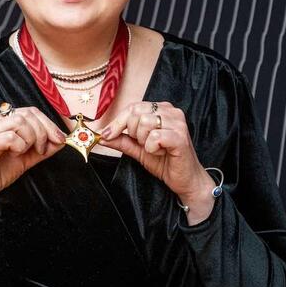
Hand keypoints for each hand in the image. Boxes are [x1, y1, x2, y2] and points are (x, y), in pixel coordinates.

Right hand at [0, 105, 67, 209]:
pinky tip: (15, 155)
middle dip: (43, 131)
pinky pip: (11, 137)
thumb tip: (62, 140)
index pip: (29, 111)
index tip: (60, 138)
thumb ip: (42, 147)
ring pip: (20, 122)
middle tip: (43, 149)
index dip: (48, 122)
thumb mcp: (26, 157)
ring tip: (26, 152)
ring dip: (31, 139)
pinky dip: (20, 146)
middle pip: (27, 114)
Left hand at [100, 101, 214, 214]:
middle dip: (132, 132)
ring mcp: (177, 122)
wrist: (184, 180)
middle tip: (143, 144)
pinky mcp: (180, 136)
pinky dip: (151, 148)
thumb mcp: (137, 148)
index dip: (117, 122)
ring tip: (154, 148)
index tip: (106, 134)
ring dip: (143, 141)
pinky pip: (154, 137)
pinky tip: (160, 152)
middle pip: (136, 112)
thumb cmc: (164, 161)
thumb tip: (101, 136)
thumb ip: (121, 140)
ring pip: (144, 122)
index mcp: (161, 109)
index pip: (132, 107)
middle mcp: (171, 111)